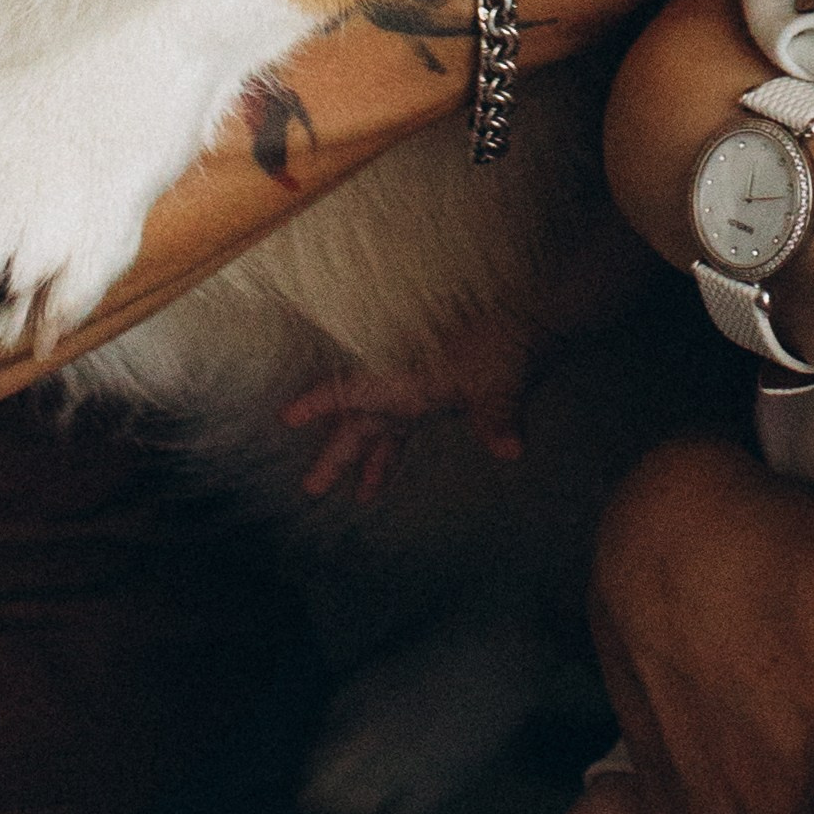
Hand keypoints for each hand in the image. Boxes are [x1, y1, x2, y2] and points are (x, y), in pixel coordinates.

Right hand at [282, 347, 526, 504]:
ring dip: (365, 460)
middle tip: (310, 489)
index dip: (317, 402)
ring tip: (357, 498)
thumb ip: (497, 417)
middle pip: (359, 422)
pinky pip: (399, 428)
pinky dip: (387, 453)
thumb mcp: (500, 381)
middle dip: (336, 456)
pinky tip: (376, 479)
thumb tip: (510, 451)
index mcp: (406, 379)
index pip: (350, 390)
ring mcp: (416, 389)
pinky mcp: (434, 394)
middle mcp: (403, 385)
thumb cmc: (505, 342)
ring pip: (377, 429)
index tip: (286, 417)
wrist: (527, 315)